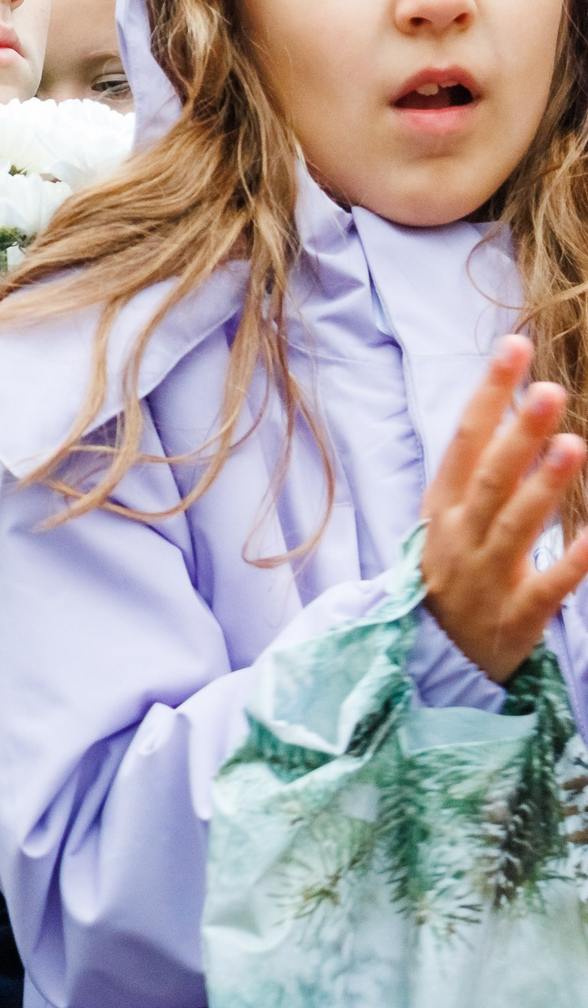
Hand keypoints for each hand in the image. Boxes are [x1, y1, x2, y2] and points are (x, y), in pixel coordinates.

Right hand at [420, 334, 587, 680]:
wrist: (432, 658)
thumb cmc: (452, 573)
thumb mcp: (452, 519)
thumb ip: (481, 469)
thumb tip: (515, 405)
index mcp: (443, 507)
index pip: (464, 440)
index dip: (489, 394)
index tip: (515, 349)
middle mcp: (459, 536)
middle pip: (489, 478)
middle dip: (518, 434)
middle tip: (550, 391)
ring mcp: (483, 577)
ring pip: (514, 526)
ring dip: (544, 487)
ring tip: (574, 446)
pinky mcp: (514, 617)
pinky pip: (547, 587)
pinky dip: (573, 561)